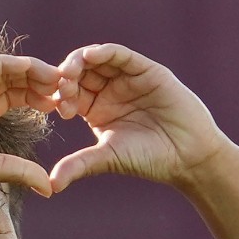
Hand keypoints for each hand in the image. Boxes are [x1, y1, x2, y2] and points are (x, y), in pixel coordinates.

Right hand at [0, 54, 59, 197]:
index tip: (60, 105)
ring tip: (57, 79)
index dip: (38, 97)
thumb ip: (21, 171)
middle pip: (12, 80)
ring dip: (33, 71)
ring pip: (4, 70)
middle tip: (65, 89)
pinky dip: (15, 65)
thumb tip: (49, 188)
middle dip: (40, 82)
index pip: (13, 96)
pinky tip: (35, 70)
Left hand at [50, 44, 231, 191]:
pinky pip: (121, 55)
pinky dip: (105, 52)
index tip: (59, 109)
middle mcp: (109, 91)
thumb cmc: (148, 159)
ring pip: (97, 60)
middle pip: (80, 73)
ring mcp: (127, 78)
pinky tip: (90, 56)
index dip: (61, 97)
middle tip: (60, 87)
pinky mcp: (145, 70)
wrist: (187, 156)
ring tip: (69, 72)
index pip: (71, 94)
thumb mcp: (108, 158)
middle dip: (66, 77)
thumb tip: (51, 185)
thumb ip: (79, 165)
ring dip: (80, 62)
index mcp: (95, 109)